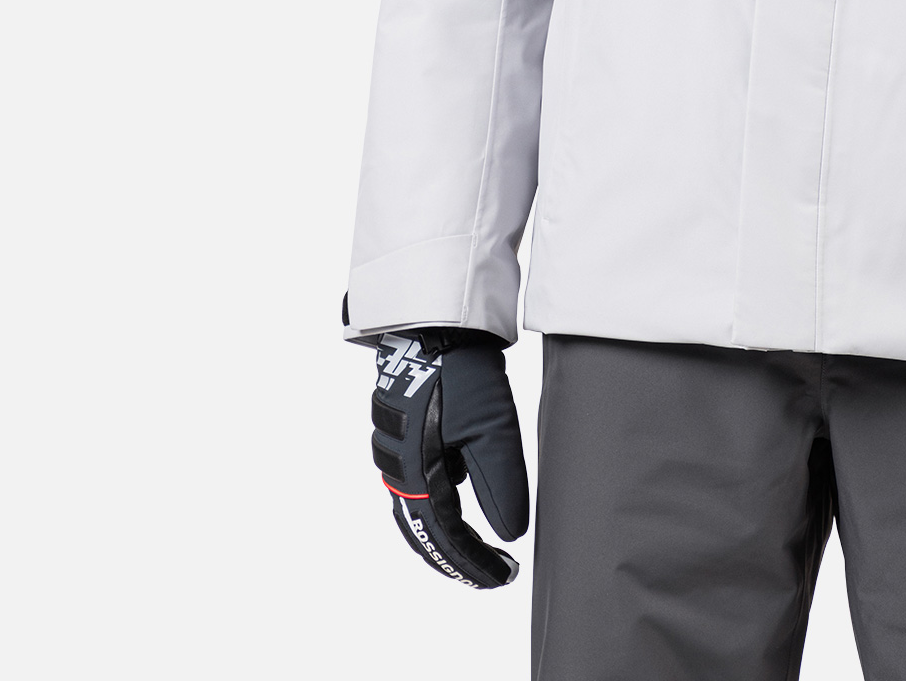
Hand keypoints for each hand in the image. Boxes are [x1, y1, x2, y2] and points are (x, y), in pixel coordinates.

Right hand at [368, 333, 528, 587]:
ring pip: (416, 510)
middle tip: (490, 574)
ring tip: (475, 549)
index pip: (447, 538)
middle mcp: (398, 470)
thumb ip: (501, 486)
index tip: (504, 578)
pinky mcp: (400, 431)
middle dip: (457, 558)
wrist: (433, 326)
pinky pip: (414, 484)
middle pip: (425, 532)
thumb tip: (511, 536)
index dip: (475, 564)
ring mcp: (394, 450)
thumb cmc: (462, 377)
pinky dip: (434, 505)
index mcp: (419, 477)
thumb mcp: (493, 431)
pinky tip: (453, 501)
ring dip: (444, 534)